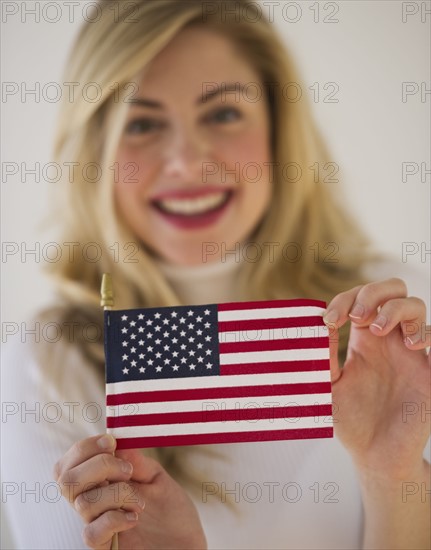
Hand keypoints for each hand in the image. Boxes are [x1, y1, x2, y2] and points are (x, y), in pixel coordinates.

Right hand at [54, 434, 206, 549]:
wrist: (186, 546)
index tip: (111, 443)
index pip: (70, 464)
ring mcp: (98, 526)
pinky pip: (91, 533)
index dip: (84, 449)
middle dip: (98, 466)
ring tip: (140, 501)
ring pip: (83, 503)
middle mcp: (94, 503)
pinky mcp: (105, 548)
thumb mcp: (158, 479)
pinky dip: (114, 519)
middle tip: (127, 471)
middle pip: (66, 480)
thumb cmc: (172, 514)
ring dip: (117, 494)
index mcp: (102, 483)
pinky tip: (133, 519)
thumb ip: (138, 462)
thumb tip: (118, 443)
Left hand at [324, 278, 429, 478]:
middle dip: (374, 293)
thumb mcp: (328, 385)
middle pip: (392, 290)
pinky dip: (425, 332)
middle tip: (357, 317)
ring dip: (395, 309)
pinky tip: (410, 345)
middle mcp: (388, 340)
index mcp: (363, 339)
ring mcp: (410, 353)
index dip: (344, 299)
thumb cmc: (350, 420)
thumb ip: (324, 356)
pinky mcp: (428, 371)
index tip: (329, 321)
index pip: (359, 299)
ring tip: (378, 330)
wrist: (374, 454)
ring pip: (415, 306)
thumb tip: (319, 324)